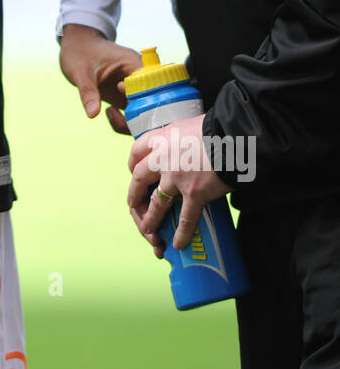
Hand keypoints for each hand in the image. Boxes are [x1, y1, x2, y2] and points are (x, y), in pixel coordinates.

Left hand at [59, 24, 143, 133]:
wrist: (77, 48)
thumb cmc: (80, 53)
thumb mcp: (81, 72)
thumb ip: (88, 92)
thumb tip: (93, 114)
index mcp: (135, 64)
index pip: (152, 87)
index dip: (141, 98)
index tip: (119, 93)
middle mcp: (140, 78)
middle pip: (152, 103)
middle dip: (138, 116)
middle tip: (113, 112)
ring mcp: (134, 90)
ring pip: (145, 113)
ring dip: (131, 121)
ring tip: (110, 112)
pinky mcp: (126, 98)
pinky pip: (134, 116)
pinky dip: (125, 121)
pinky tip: (109, 112)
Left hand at [127, 114, 230, 252]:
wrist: (235, 134)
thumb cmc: (219, 127)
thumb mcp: (191, 125)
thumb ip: (182, 138)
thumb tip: (186, 146)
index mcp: (162, 137)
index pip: (137, 150)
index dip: (132, 164)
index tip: (132, 171)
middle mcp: (163, 157)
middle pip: (138, 178)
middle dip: (134, 194)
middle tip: (134, 204)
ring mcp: (176, 177)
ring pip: (156, 203)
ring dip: (150, 219)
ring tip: (148, 230)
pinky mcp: (195, 193)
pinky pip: (185, 218)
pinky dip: (181, 233)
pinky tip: (178, 244)